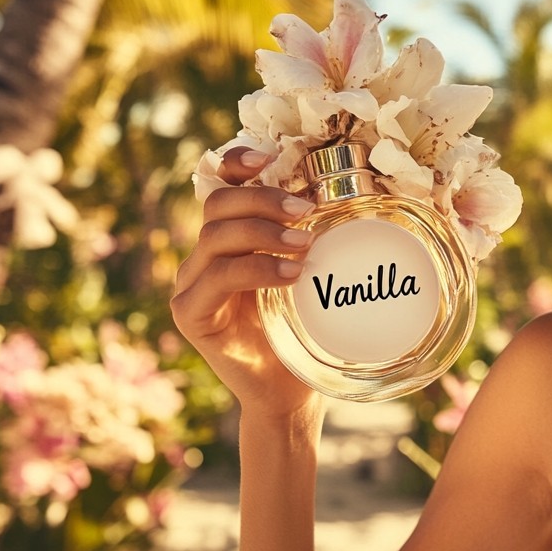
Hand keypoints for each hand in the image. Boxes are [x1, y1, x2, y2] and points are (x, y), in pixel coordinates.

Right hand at [172, 148, 322, 418]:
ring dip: (265, 233)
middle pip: (218, 203)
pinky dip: (258, 269)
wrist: (291, 392)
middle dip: (263, 198)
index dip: (236, 163)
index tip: (269, 157)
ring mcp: (191, 284)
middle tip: (306, 210)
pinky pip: (219, 277)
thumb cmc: (307, 330)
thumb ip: (313, 237)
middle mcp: (203, 256)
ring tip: (306, 245)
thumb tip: (360, 192)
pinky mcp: (192, 313)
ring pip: (216, 236)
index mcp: (229, 239)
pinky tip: (292, 276)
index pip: (219, 185)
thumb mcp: (313, 274)